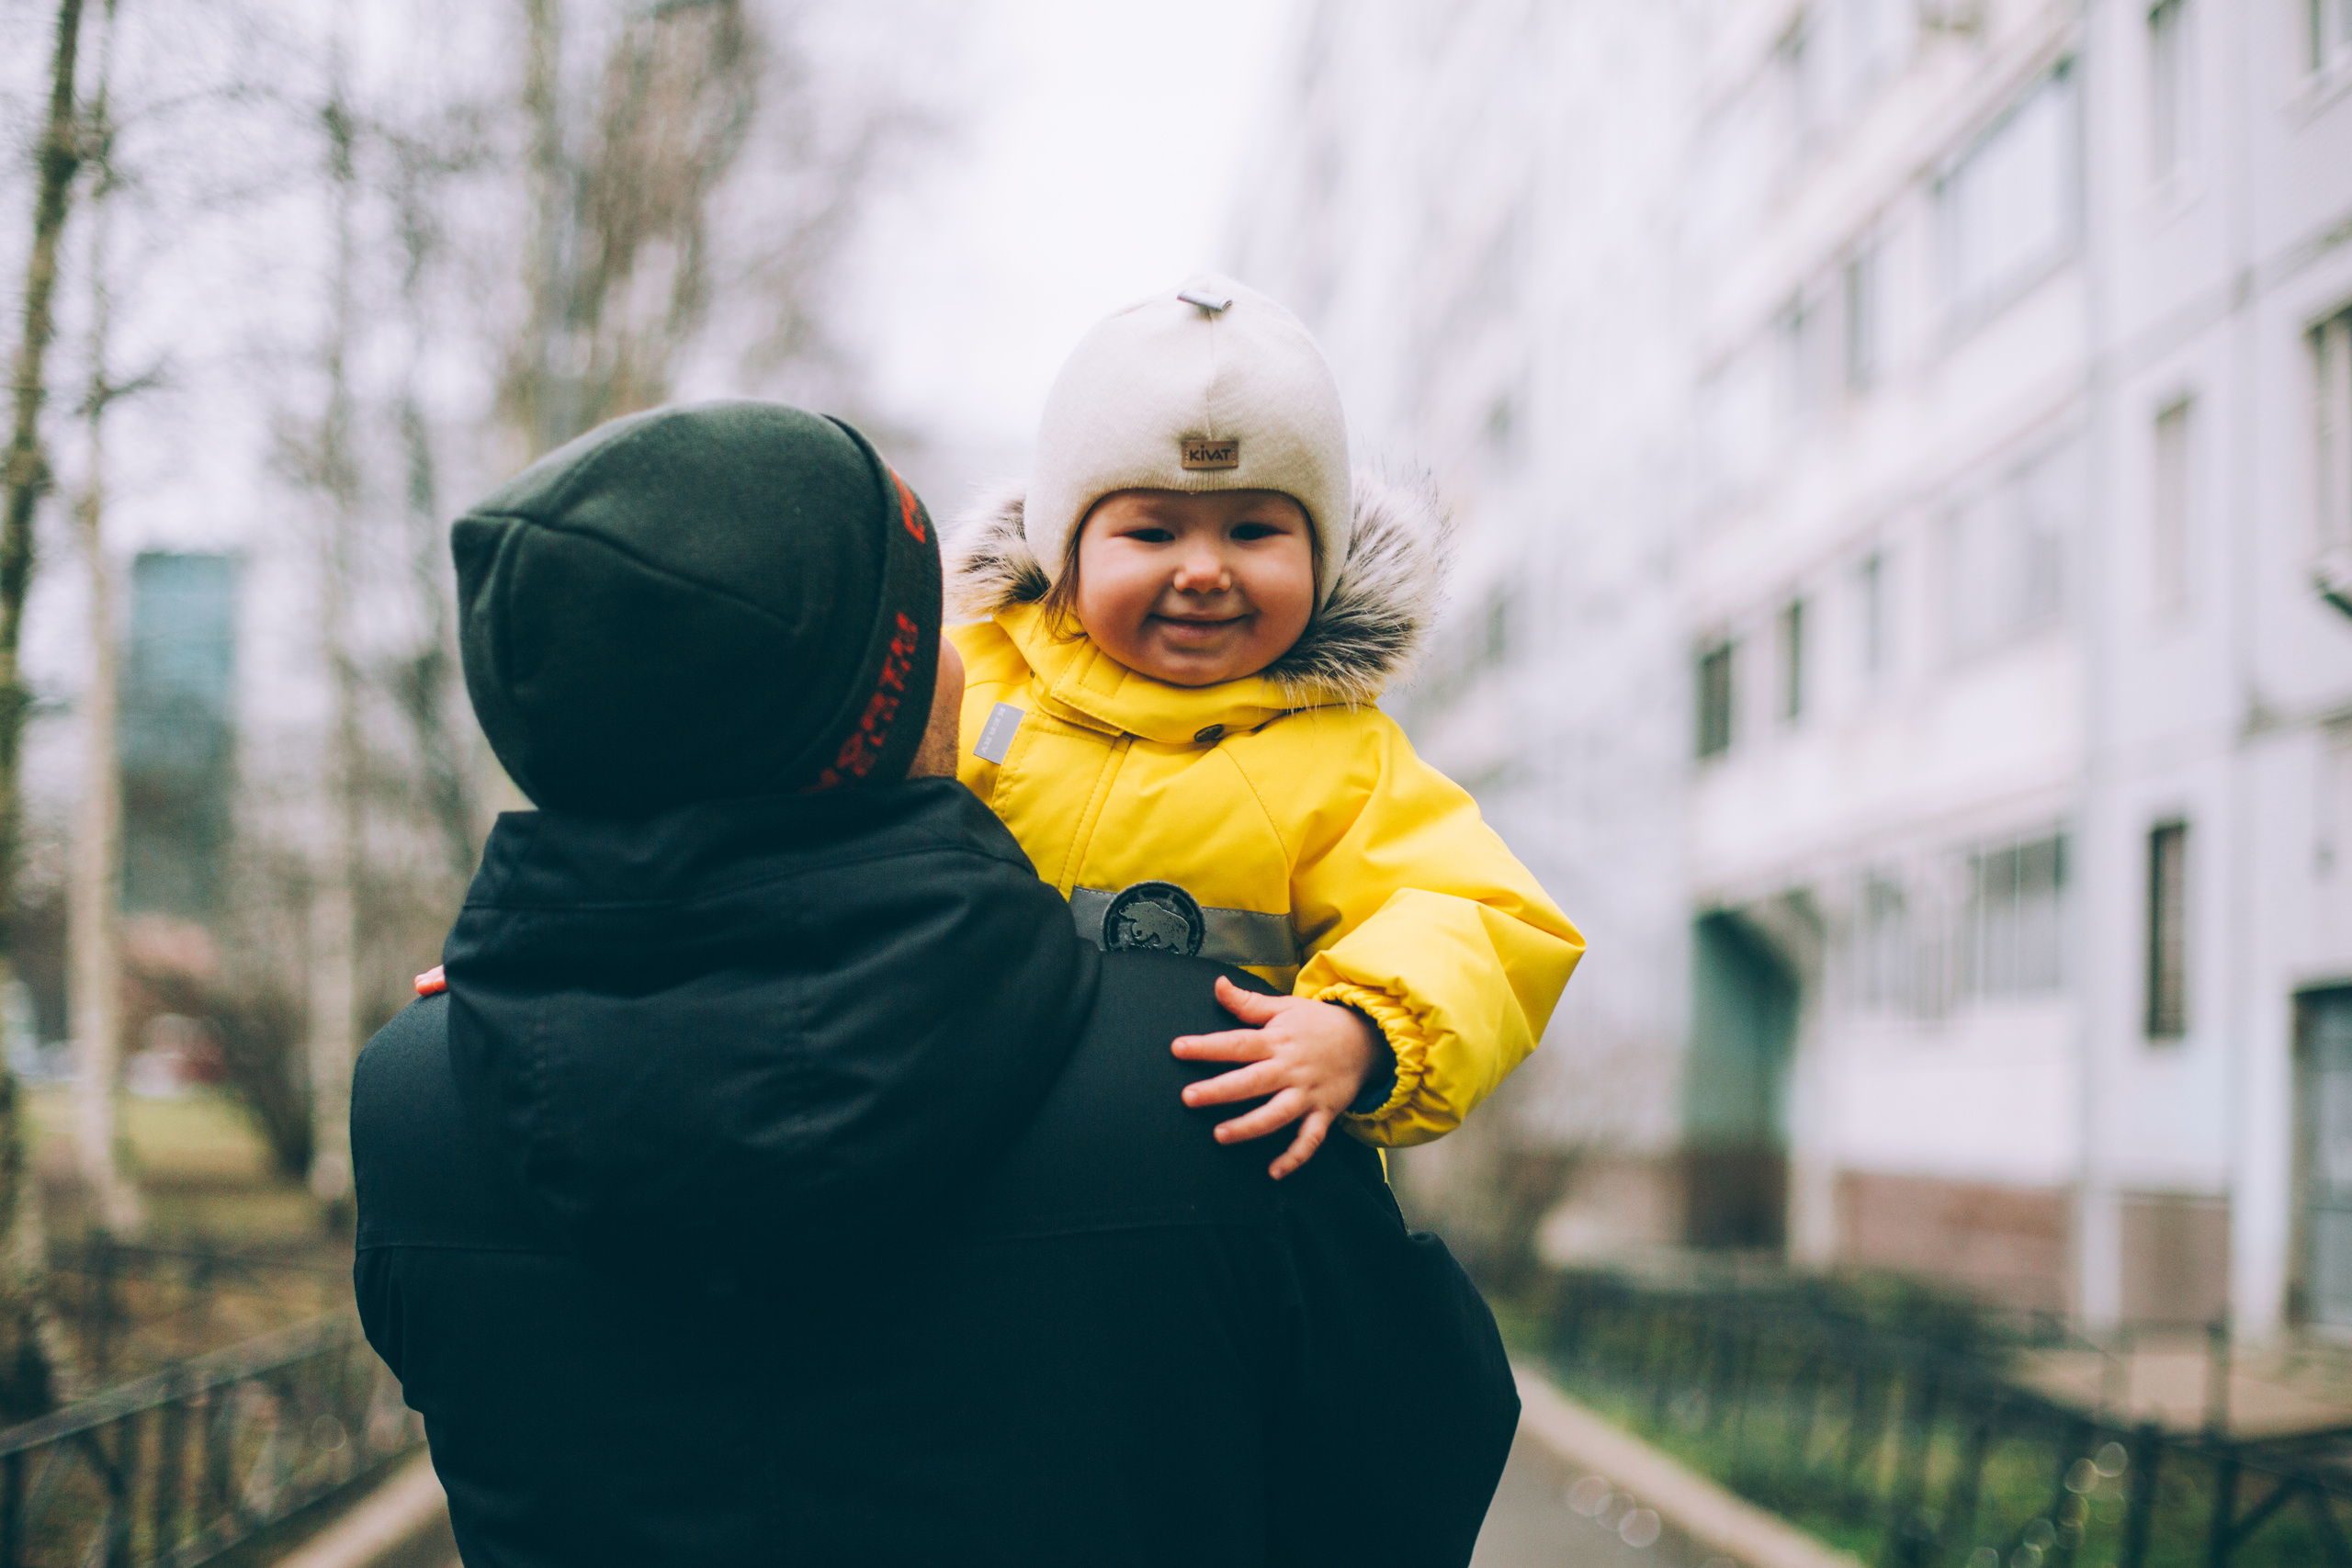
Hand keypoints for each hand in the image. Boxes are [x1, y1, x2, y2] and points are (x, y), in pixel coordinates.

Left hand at [1172, 977, 1379, 1179]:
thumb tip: (1217, 985)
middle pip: (1251, 1081)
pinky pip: (1310, 1139)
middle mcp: (1290, 1069)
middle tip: (1188, 1097)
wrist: (1367, 1039)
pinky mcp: (1324, 1113)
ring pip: (1277, 1114)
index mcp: (1277, 1041)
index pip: (1237, 1043)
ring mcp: (1308, 1093)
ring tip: (1221, 1135)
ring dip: (1249, 1126)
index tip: (1178, 1048)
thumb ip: (1249, 1002)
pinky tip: (1274, 1172)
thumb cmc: (1318, 1023)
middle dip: (1219, 1091)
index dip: (1207, 1046)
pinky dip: (1294, 1157)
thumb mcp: (1285, 1006)